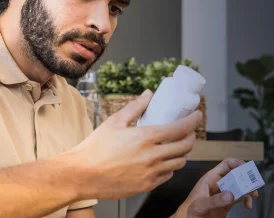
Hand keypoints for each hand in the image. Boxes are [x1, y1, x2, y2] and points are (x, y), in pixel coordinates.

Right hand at [69, 90, 202, 199]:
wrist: (83, 174)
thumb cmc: (97, 146)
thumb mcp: (115, 121)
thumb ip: (136, 106)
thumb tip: (149, 94)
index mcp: (146, 137)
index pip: (180, 128)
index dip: (193, 120)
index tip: (197, 115)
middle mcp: (153, 156)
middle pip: (185, 146)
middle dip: (191, 136)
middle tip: (187, 130)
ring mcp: (152, 173)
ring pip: (179, 162)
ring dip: (182, 152)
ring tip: (175, 145)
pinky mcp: (147, 186)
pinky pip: (167, 175)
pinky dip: (170, 166)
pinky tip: (162, 160)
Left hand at [173, 158, 258, 217]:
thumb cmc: (190, 211)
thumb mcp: (200, 205)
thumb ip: (214, 200)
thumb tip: (231, 195)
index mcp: (210, 178)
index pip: (226, 165)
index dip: (237, 163)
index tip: (248, 170)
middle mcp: (218, 183)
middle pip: (235, 174)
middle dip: (246, 178)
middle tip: (254, 186)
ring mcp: (222, 193)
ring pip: (239, 186)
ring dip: (247, 189)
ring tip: (253, 196)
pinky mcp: (226, 203)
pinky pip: (238, 197)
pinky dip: (245, 199)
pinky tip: (247, 206)